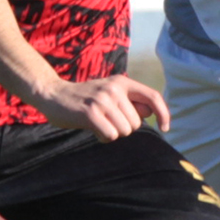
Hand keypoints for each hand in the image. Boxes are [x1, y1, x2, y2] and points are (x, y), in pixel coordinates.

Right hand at [31, 73, 169, 141]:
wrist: (53, 95)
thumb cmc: (84, 100)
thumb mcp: (109, 94)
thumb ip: (130, 102)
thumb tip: (151, 112)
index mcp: (122, 82)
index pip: (153, 97)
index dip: (163, 114)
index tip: (165, 128)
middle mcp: (114, 88)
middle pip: (136, 123)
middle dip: (124, 128)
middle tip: (106, 120)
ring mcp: (102, 100)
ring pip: (124, 131)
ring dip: (112, 133)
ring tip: (97, 123)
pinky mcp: (91, 113)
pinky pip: (111, 136)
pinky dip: (103, 137)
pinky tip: (92, 128)